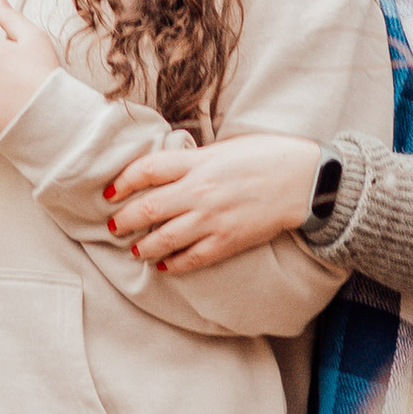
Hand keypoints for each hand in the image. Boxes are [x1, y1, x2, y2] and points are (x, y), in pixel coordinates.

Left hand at [103, 129, 321, 268]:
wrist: (303, 180)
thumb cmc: (265, 156)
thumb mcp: (223, 148)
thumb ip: (192, 160)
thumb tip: (164, 171)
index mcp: (197, 162)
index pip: (146, 170)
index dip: (122, 181)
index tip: (109, 192)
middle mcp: (199, 191)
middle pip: (148, 207)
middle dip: (124, 220)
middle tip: (113, 226)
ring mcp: (212, 219)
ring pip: (164, 238)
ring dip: (143, 246)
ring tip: (134, 249)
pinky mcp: (227, 241)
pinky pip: (192, 257)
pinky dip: (173, 264)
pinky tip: (163, 266)